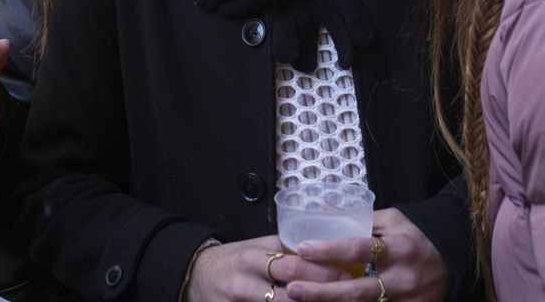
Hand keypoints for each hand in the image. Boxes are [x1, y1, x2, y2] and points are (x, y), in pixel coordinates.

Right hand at [186, 235, 350, 301]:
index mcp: (257, 254)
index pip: (296, 261)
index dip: (324, 270)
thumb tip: (326, 248)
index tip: (348, 274)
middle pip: (291, 288)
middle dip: (321, 293)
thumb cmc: (235, 260)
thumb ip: (285, 249)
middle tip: (346, 294)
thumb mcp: (257, 247)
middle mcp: (247, 277)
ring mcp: (239, 299)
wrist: (195, 274)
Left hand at [286, 208, 450, 301]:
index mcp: (399, 248)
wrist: (454, 259)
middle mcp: (402, 279)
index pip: (360, 249)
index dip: (330, 250)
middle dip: (321, 292)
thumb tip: (325, 209)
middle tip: (292, 288)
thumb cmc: (418, 236)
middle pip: (355, 290)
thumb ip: (361, 218)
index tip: (303, 248)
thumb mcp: (394, 219)